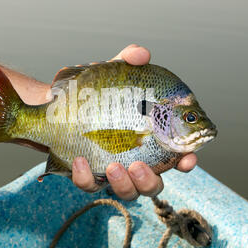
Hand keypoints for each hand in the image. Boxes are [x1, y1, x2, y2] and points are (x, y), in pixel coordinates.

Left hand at [71, 44, 197, 199]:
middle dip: (149, 181)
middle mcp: (134, 160)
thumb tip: (142, 54)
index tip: (187, 159)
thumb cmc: (97, 91)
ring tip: (113, 166)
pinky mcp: (87, 173)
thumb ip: (128, 61)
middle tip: (138, 165)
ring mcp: (111, 170)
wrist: (60, 102)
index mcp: (149, 141)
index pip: (175, 157)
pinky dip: (85, 177)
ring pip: (126, 192)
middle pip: (152, 185)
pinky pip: (89, 184)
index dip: (186, 162)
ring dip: (123, 184)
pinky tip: (79, 160)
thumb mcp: (112, 73)